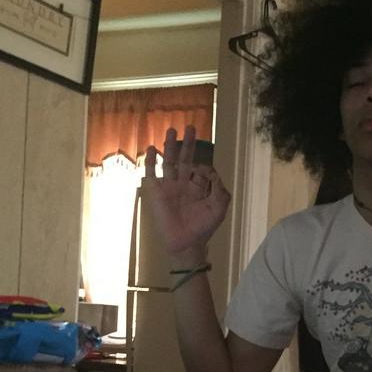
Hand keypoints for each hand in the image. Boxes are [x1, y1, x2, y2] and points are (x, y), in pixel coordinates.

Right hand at [142, 126, 230, 258]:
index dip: (206, 167)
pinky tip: (152, 149)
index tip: (206, 172)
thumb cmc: (203, 228)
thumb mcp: (219, 209)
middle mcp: (184, 184)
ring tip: (172, 131)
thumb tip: (213, 173)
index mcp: (199, 188)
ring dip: (170, 146)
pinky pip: (152, 174)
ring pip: (169, 162)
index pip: (202, 169)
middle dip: (188, 144)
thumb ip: (220, 190)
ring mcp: (169, 187)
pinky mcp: (157, 192)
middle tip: (190, 127)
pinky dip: (150, 162)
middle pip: (185, 159)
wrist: (186, 244)